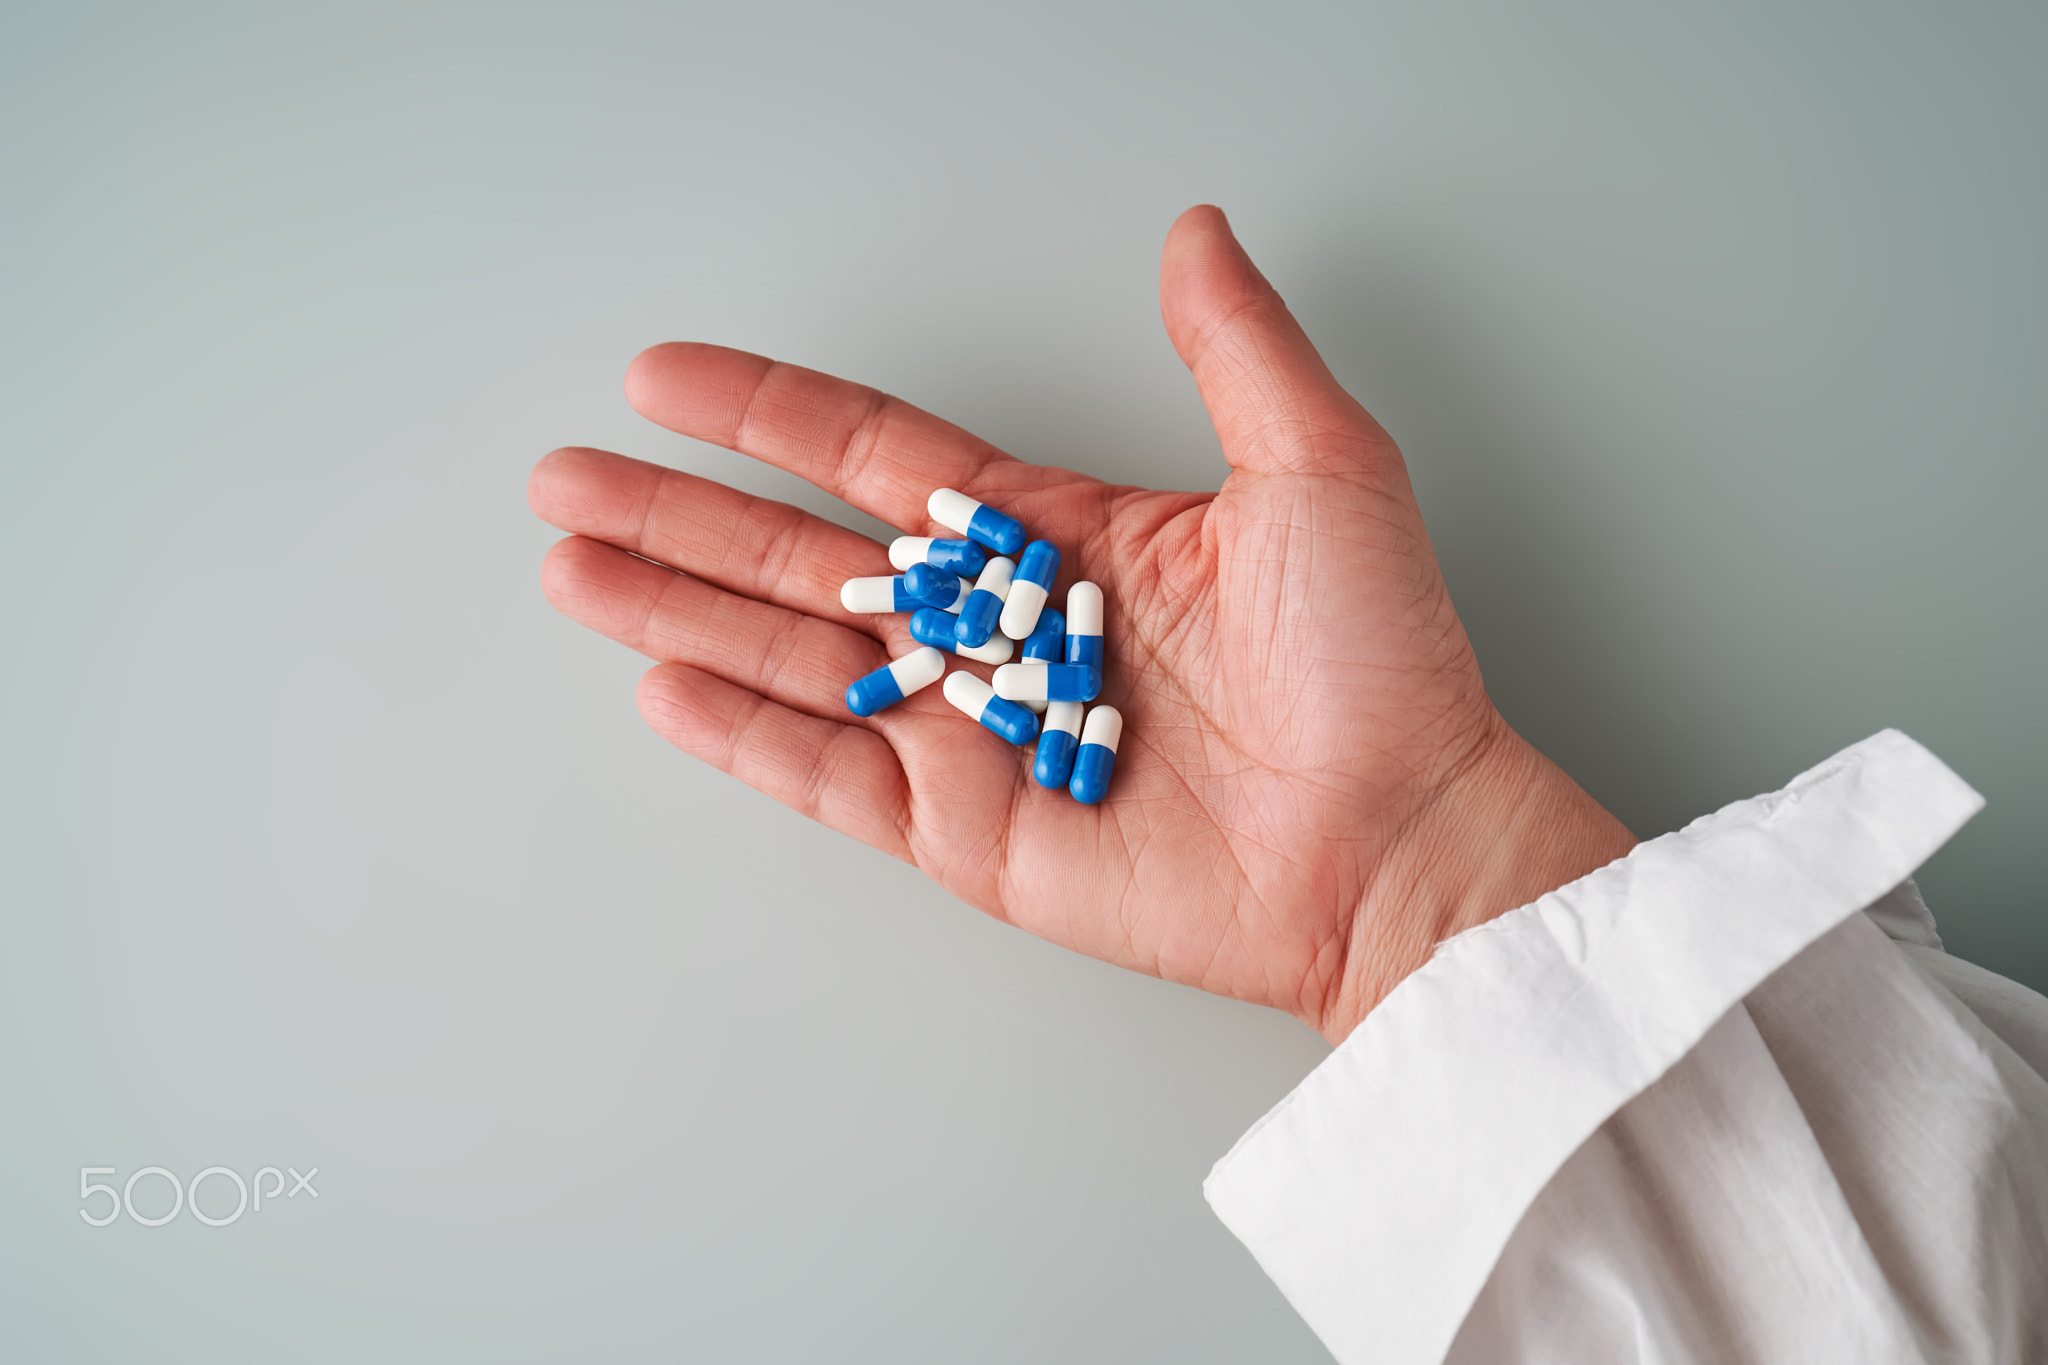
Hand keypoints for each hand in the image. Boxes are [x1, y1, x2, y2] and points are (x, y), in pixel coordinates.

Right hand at [529, 206, 1635, 1044]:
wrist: (1395, 842)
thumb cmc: (1376, 665)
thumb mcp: (1317, 469)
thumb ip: (1235, 347)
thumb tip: (1193, 228)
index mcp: (1055, 535)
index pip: (872, 456)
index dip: (765, 413)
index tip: (665, 376)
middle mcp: (998, 628)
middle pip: (799, 553)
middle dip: (678, 513)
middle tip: (567, 477)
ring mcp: (971, 730)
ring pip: (791, 658)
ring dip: (677, 611)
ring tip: (575, 569)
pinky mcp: (967, 828)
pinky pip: (829, 774)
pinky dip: (743, 735)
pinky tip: (665, 685)